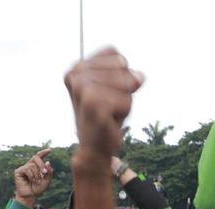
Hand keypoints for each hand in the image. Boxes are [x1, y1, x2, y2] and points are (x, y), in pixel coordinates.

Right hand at [13, 149, 53, 208]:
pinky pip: (27, 169)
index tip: (50, 150)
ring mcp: (23, 168)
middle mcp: (29, 165)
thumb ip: (49, 172)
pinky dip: (31, 175)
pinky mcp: (18, 171)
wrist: (31, 196)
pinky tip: (32, 180)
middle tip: (45, 173)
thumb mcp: (47, 180)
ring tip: (37, 181)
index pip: (39, 156)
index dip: (44, 152)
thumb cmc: (38, 188)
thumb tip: (47, 161)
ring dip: (37, 174)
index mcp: (36, 166)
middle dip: (41, 165)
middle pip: (36, 158)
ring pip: (32, 165)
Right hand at [64, 48, 143, 168]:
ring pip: (126, 82)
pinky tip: (110, 119)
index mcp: (78, 67)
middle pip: (122, 66)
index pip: (116, 55)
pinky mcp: (92, 104)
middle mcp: (75, 73)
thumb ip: (128, 76)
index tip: (107, 92)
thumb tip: (138, 77)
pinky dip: (124, 111)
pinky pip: (126, 101)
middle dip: (124, 88)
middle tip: (109, 104)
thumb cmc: (107, 115)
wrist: (94, 148)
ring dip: (125, 100)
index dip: (121, 74)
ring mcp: (82, 88)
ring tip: (109, 111)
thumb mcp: (118, 89)